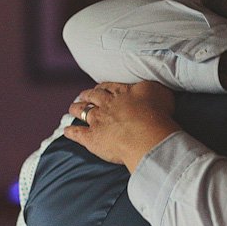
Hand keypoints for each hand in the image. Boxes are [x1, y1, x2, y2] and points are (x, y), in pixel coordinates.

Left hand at [64, 82, 178, 171]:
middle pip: (92, 96)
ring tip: (73, 108)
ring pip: (82, 111)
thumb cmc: (157, 113)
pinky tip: (66, 131)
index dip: (103, 88)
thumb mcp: (159, 92)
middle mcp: (107, 104)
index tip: (99, 88)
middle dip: (87, 95)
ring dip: (76, 109)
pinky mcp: (92, 138)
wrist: (147, 135)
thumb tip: (145, 87)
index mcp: (122, 92)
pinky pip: (77, 133)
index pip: (108, 87)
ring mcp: (97, 121)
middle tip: (83, 95)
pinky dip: (71, 132)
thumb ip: (150, 88)